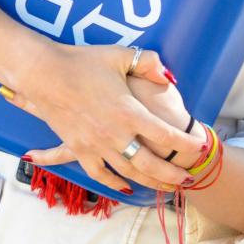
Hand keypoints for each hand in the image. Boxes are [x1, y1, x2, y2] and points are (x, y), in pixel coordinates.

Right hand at [0, 43, 198, 193]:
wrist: (43, 72)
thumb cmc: (80, 61)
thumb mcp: (118, 55)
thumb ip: (148, 63)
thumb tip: (168, 75)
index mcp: (128, 111)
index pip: (167, 135)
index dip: (187, 143)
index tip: (200, 146)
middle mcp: (115, 133)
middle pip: (151, 164)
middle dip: (172, 174)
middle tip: (187, 178)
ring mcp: (96, 144)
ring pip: (129, 173)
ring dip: (150, 182)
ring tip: (165, 188)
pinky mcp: (78, 148)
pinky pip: (99, 173)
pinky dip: (113, 183)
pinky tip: (124, 187)